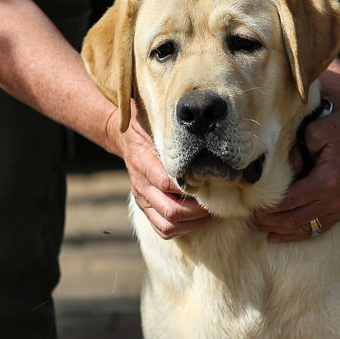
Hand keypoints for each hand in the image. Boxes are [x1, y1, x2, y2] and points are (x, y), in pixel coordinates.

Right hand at [110, 101, 211, 238]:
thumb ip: (174, 122)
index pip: (168, 182)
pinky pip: (162, 229)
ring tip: (208, 210)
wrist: (123, 136)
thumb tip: (197, 109)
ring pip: (168, 224)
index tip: (212, 182)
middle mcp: (141, 182)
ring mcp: (142, 197)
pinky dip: (181, 229)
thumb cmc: (148, 125)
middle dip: (198, 210)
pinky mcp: (143, 207)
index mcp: (144, 160)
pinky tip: (195, 218)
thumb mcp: (157, 119)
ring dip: (193, 221)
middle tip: (216, 200)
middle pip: (172, 210)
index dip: (193, 188)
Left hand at [251, 61, 339, 241]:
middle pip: (295, 218)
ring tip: (257, 226)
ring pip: (306, 227)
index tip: (249, 207)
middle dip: (269, 220)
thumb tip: (276, 177)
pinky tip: (277, 235)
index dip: (267, 207)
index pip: (290, 201)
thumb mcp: (311, 134)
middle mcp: (338, 199)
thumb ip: (294, 157)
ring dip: (280, 229)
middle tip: (248, 219)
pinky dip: (297, 233)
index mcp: (329, 180)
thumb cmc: (335, 127)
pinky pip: (319, 228)